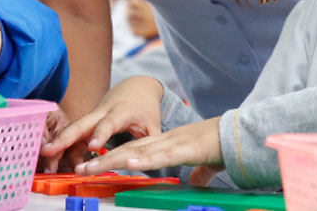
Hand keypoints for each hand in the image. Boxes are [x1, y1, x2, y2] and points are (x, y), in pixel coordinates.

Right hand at [40, 76, 163, 172]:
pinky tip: (51, 153)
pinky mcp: (88, 120)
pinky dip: (63, 142)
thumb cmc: (145, 108)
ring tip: (44, 154)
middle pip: (81, 123)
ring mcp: (92, 115)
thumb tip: (154, 162)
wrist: (136, 87)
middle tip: (49, 149)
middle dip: (65, 136)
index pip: (109, 123)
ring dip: (59, 140)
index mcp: (120, 112)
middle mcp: (103, 111)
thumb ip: (152, 143)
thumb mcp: (153, 125)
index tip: (93, 146)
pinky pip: (74, 132)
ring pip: (73, 127)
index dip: (101, 134)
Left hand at [75, 116, 223, 175]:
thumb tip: (195, 182)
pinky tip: (127, 164)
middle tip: (79, 168)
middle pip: (126, 151)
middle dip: (101, 160)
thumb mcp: (204, 164)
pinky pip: (159, 156)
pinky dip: (142, 160)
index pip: (132, 151)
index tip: (93, 166)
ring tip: (91, 168)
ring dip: (111, 160)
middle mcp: (162, 142)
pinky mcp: (184, 150)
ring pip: (136, 152)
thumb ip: (197, 173)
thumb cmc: (220, 147)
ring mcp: (171, 144)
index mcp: (164, 144)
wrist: (238, 135)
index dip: (111, 157)